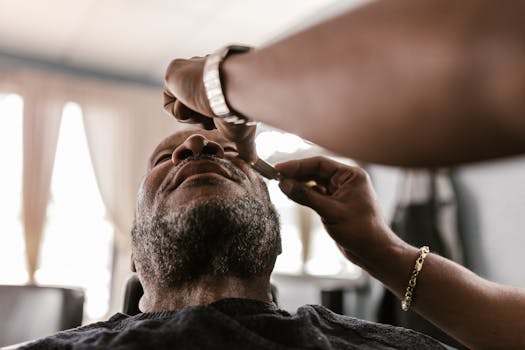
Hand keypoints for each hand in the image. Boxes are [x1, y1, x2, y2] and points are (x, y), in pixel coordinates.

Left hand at [164, 57, 257, 161]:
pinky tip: (193, 99)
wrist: (232, 89)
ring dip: (194, 114)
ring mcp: (189, 72)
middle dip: (203, 118)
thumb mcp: (243, 133)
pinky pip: (169, 105)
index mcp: (222, 83)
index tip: (221, 120)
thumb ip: (246, 147)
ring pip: (182, 107)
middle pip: (195, 109)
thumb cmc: (241, 110)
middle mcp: (206, 74)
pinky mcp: (173, 73)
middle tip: (214, 114)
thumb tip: (252, 161)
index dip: (214, 120)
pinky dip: (180, 111)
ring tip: (206, 104)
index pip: (210, 108)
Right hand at [275, 157, 401, 266]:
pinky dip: (304, 194)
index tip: (279, 168)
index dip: (298, 165)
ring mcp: (341, 192)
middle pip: (316, 171)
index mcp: (351, 176)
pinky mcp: (336, 205)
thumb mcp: (330, 212)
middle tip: (276, 176)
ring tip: (281, 186)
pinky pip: (316, 195)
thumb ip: (306, 196)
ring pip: (315, 183)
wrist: (373, 252)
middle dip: (296, 174)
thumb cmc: (360, 231)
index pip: (320, 164)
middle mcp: (346, 181)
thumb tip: (284, 184)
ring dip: (299, 184)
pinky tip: (292, 195)